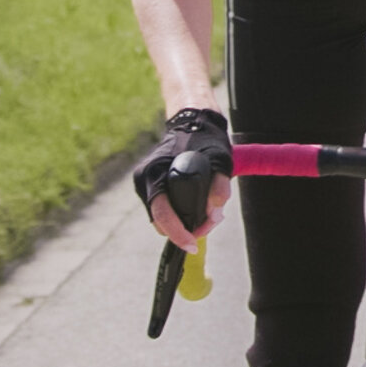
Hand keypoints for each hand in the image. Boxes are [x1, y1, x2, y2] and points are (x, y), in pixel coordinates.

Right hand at [133, 107, 234, 250]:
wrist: (192, 122)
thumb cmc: (205, 140)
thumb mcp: (221, 159)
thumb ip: (220, 184)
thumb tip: (215, 210)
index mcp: (154, 172)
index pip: (162, 212)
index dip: (178, 232)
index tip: (192, 245)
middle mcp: (144, 179)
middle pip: (161, 220)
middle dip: (186, 229)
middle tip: (211, 224)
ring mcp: (145, 183)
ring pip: (162, 217)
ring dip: (184, 222)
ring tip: (209, 215)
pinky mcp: (150, 186)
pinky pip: (164, 208)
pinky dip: (180, 213)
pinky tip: (197, 208)